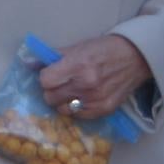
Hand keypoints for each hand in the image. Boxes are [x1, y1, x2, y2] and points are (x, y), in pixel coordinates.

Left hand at [37, 34, 155, 121]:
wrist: (135, 58)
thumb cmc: (104, 49)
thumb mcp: (78, 47)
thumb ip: (53, 57)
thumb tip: (28, 63)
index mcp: (77, 65)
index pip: (45, 81)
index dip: (46, 77)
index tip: (52, 74)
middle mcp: (85, 85)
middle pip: (50, 97)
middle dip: (52, 90)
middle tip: (61, 83)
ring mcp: (95, 100)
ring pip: (62, 109)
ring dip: (63, 101)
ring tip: (72, 91)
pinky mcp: (103, 110)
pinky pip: (78, 116)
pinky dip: (76, 108)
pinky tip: (83, 98)